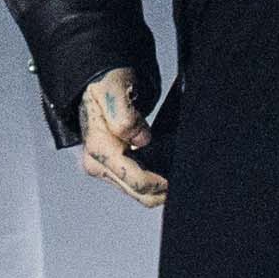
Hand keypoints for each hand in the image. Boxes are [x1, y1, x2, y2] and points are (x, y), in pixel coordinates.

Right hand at [75, 68, 166, 209]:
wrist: (99, 84)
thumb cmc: (106, 85)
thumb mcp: (113, 89)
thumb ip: (124, 114)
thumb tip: (140, 139)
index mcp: (98, 148)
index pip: (135, 179)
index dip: (160, 181)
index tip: (177, 172)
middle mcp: (96, 163)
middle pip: (137, 192)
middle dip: (161, 187)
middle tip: (182, 173)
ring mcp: (103, 168)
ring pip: (137, 192)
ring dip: (157, 187)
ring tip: (174, 170)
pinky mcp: (110, 169)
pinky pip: (135, 185)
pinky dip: (151, 181)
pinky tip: (162, 168)